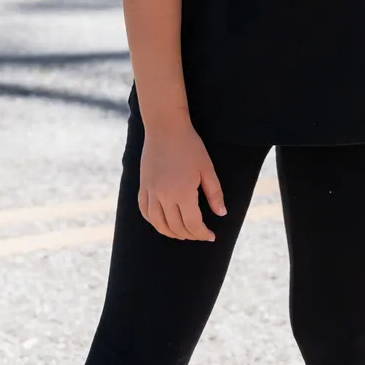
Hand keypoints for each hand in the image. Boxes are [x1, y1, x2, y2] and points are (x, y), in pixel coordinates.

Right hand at [138, 121, 226, 240]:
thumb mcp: (207, 169)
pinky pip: (145, 211)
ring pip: (158, 223)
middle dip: (190, 235)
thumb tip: (221, 214)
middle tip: (200, 234)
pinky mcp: (143, 186)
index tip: (211, 236)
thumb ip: (214, 194)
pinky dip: (154, 221)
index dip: (202, 234)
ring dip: (171, 233)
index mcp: (183, 193)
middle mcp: (164, 196)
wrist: (165, 128)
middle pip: (176, 227)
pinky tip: (162, 223)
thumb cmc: (190, 146)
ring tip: (183, 234)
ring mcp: (151, 192)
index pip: (192, 224)